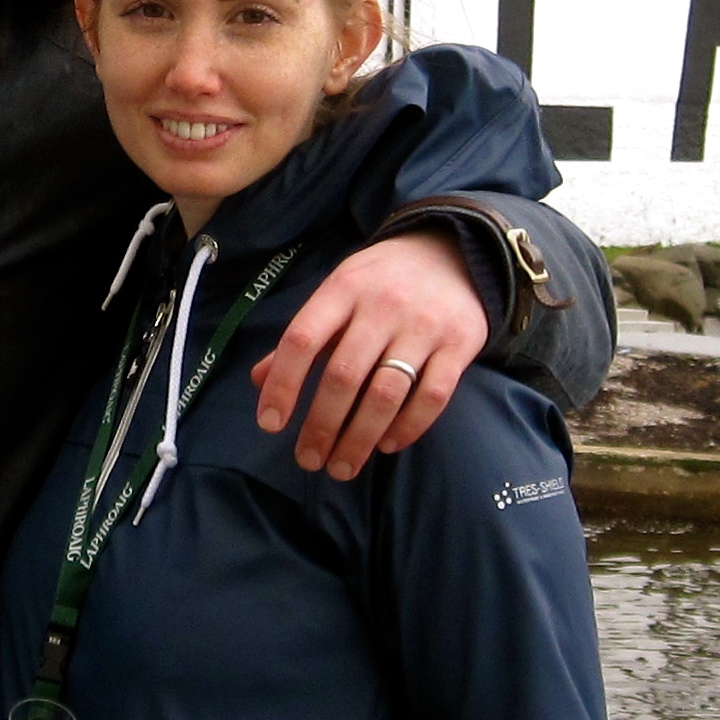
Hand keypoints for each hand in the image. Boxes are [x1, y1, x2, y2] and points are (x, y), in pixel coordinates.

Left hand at [250, 229, 483, 478]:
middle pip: (344, 375)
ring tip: (342, 467)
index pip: (303, 339)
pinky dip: (408, 427)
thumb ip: (304, 337)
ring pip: (386, 393)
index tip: (271, 424)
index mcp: (343, 289)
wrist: (454, 252)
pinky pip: (433, 396)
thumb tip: (259, 380)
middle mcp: (382, 305)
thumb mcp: (338, 293)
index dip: (283, 384)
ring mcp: (424, 325)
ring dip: (360, 438)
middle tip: (309, 461)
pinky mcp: (460, 344)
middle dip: (322, 425)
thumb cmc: (382, 281)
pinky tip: (386, 445)